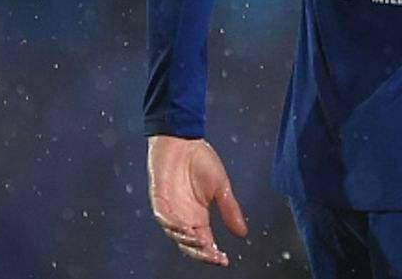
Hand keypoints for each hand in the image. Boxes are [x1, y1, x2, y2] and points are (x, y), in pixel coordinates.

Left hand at [147, 135, 248, 266]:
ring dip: (187, 241)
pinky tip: (184, 228)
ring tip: (201, 242)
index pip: (205, 242)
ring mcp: (170, 210)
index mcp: (199, 217)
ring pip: (175, 235)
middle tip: (212, 256)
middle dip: (200, 253)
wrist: (183, 140)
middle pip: (189, 244)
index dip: (213, 253)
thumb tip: (242, 233)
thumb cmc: (201, 161)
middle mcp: (183, 218)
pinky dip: (172, 225)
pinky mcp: (158, 200)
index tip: (224, 260)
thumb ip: (230, 210)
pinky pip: (163, 218)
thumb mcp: (222, 187)